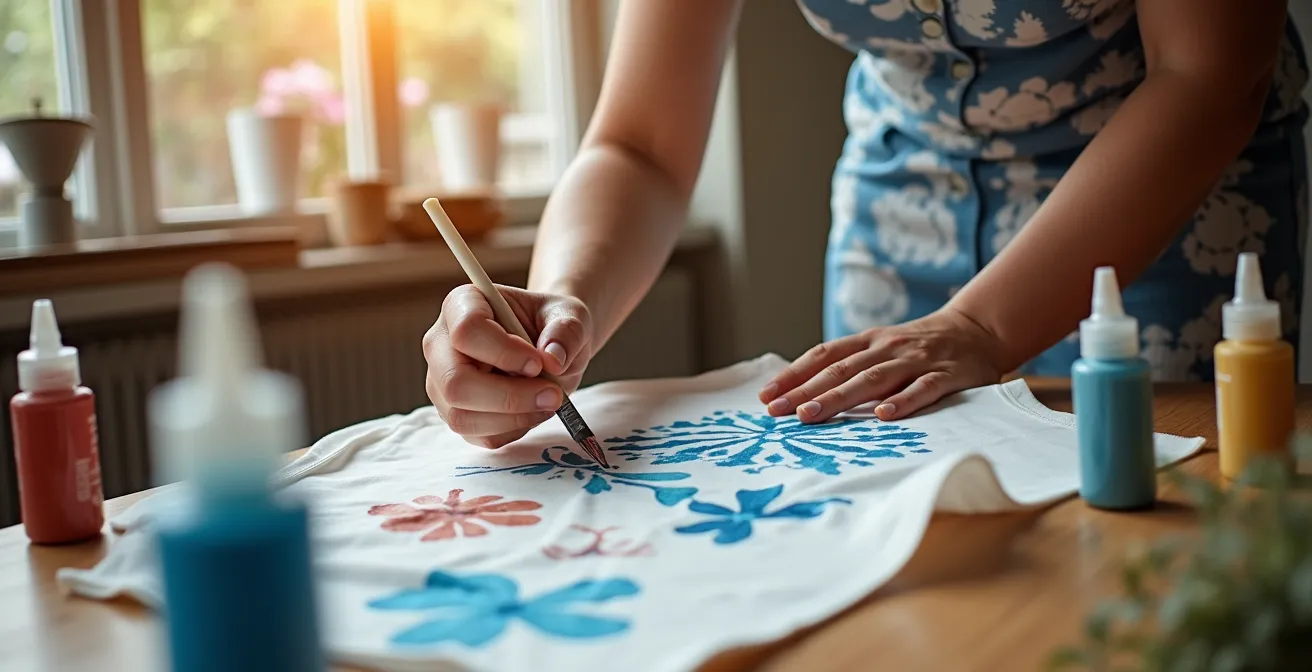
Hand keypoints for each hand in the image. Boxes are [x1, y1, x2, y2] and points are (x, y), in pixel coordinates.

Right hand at [423, 284, 593, 448]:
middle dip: (509, 396)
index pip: (466, 331)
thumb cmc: (552, 324)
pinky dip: (514, 430)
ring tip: (550, 402)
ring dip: (514, 418)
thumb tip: (552, 359)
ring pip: (462, 416)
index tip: (538, 362)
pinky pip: (478, 436)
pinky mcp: (456, 413)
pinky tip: (535, 411)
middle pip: (455, 382)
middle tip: (552, 394)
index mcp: (462, 305)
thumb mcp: (570, 316)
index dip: (503, 352)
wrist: (549, 348)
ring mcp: (443, 383)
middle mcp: (441, 345)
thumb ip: (566, 331)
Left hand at [758, 307, 1006, 422]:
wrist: (976, 330)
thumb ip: (850, 367)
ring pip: (873, 379)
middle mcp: (887, 348)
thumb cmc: (918, 348)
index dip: (794, 374)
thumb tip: (801, 393)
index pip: (824, 355)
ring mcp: (916, 360)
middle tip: (778, 411)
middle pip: (841, 370)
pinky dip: (903, 401)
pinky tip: (883, 416)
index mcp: (868, 342)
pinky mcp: (947, 376)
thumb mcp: (881, 350)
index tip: (766, 396)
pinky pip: (923, 389)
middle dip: (806, 390)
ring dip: (839, 397)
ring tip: (810, 414)